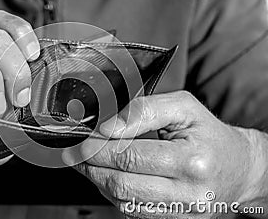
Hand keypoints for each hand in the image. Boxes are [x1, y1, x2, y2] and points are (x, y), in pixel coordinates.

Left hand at [63, 91, 265, 217]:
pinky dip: (113, 194)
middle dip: (91, 166)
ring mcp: (180, 212)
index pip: (129, 156)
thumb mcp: (183, 108)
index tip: (82, 139)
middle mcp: (187, 193)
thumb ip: (144, 111)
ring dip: (98, 181)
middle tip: (77, 152)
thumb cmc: (210, 135)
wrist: (239, 169)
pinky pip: (132, 212)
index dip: (98, 147)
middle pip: (121, 183)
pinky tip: (109, 176)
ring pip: (122, 202)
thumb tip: (108, 126)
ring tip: (88, 163)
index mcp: (191, 161)